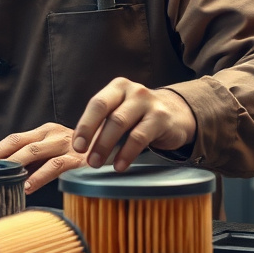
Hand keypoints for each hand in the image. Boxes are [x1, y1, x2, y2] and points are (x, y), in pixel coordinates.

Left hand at [0, 123, 87, 194]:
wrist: (114, 146)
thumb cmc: (80, 153)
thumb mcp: (57, 151)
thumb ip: (37, 159)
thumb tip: (11, 173)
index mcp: (45, 131)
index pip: (16, 138)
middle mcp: (53, 134)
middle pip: (21, 143)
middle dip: (1, 157)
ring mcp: (66, 144)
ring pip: (35, 152)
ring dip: (18, 166)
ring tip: (5, 178)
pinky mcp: (78, 157)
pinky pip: (55, 166)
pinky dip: (40, 176)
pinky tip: (29, 186)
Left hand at [72, 78, 196, 172]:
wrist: (176, 113)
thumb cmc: (139, 115)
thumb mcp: (121, 111)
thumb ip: (102, 123)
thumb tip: (80, 146)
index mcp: (117, 87)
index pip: (96, 104)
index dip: (85, 126)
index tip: (77, 145)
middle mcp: (133, 91)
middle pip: (108, 113)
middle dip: (93, 137)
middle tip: (86, 157)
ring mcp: (148, 102)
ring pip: (121, 124)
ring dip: (106, 146)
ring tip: (97, 163)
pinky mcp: (160, 117)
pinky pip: (139, 137)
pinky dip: (127, 153)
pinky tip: (120, 165)